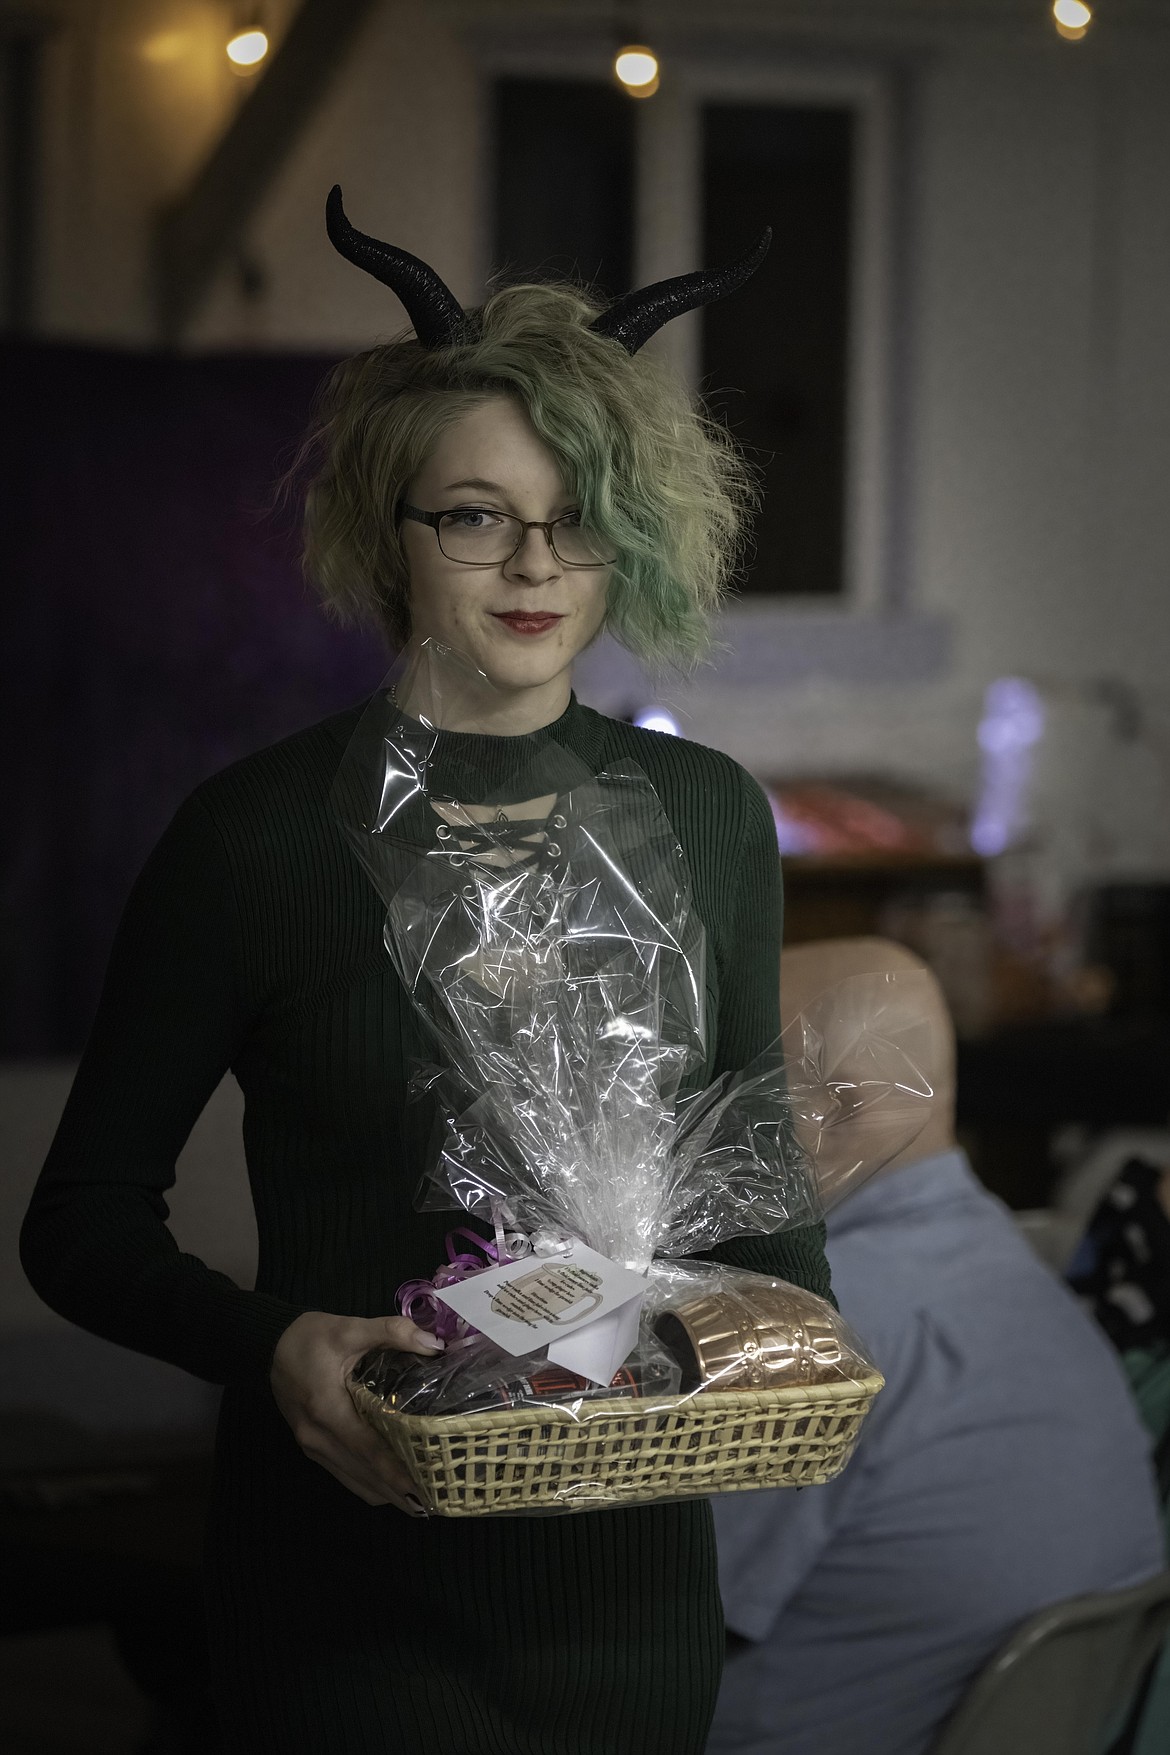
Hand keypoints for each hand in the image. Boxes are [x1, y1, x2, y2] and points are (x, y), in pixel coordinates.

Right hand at [270, 1311, 443, 1513]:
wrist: (270, 1346)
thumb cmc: (310, 1337)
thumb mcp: (349, 1327)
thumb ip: (391, 1332)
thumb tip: (433, 1345)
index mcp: (326, 1409)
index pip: (367, 1449)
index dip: (395, 1472)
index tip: (423, 1490)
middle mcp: (317, 1436)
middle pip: (363, 1473)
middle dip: (397, 1491)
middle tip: (435, 1502)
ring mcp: (312, 1446)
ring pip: (354, 1481)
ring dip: (385, 1492)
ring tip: (421, 1499)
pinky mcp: (312, 1448)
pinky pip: (344, 1475)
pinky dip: (369, 1485)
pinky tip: (392, 1487)